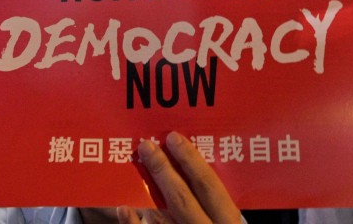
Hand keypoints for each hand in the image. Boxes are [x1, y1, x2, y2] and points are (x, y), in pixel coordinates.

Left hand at [117, 132, 240, 223]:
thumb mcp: (229, 221)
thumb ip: (218, 204)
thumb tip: (192, 167)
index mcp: (229, 223)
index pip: (209, 186)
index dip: (191, 160)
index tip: (173, 138)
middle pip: (182, 199)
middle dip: (162, 170)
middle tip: (146, 146)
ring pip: (164, 219)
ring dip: (148, 193)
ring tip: (136, 166)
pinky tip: (123, 208)